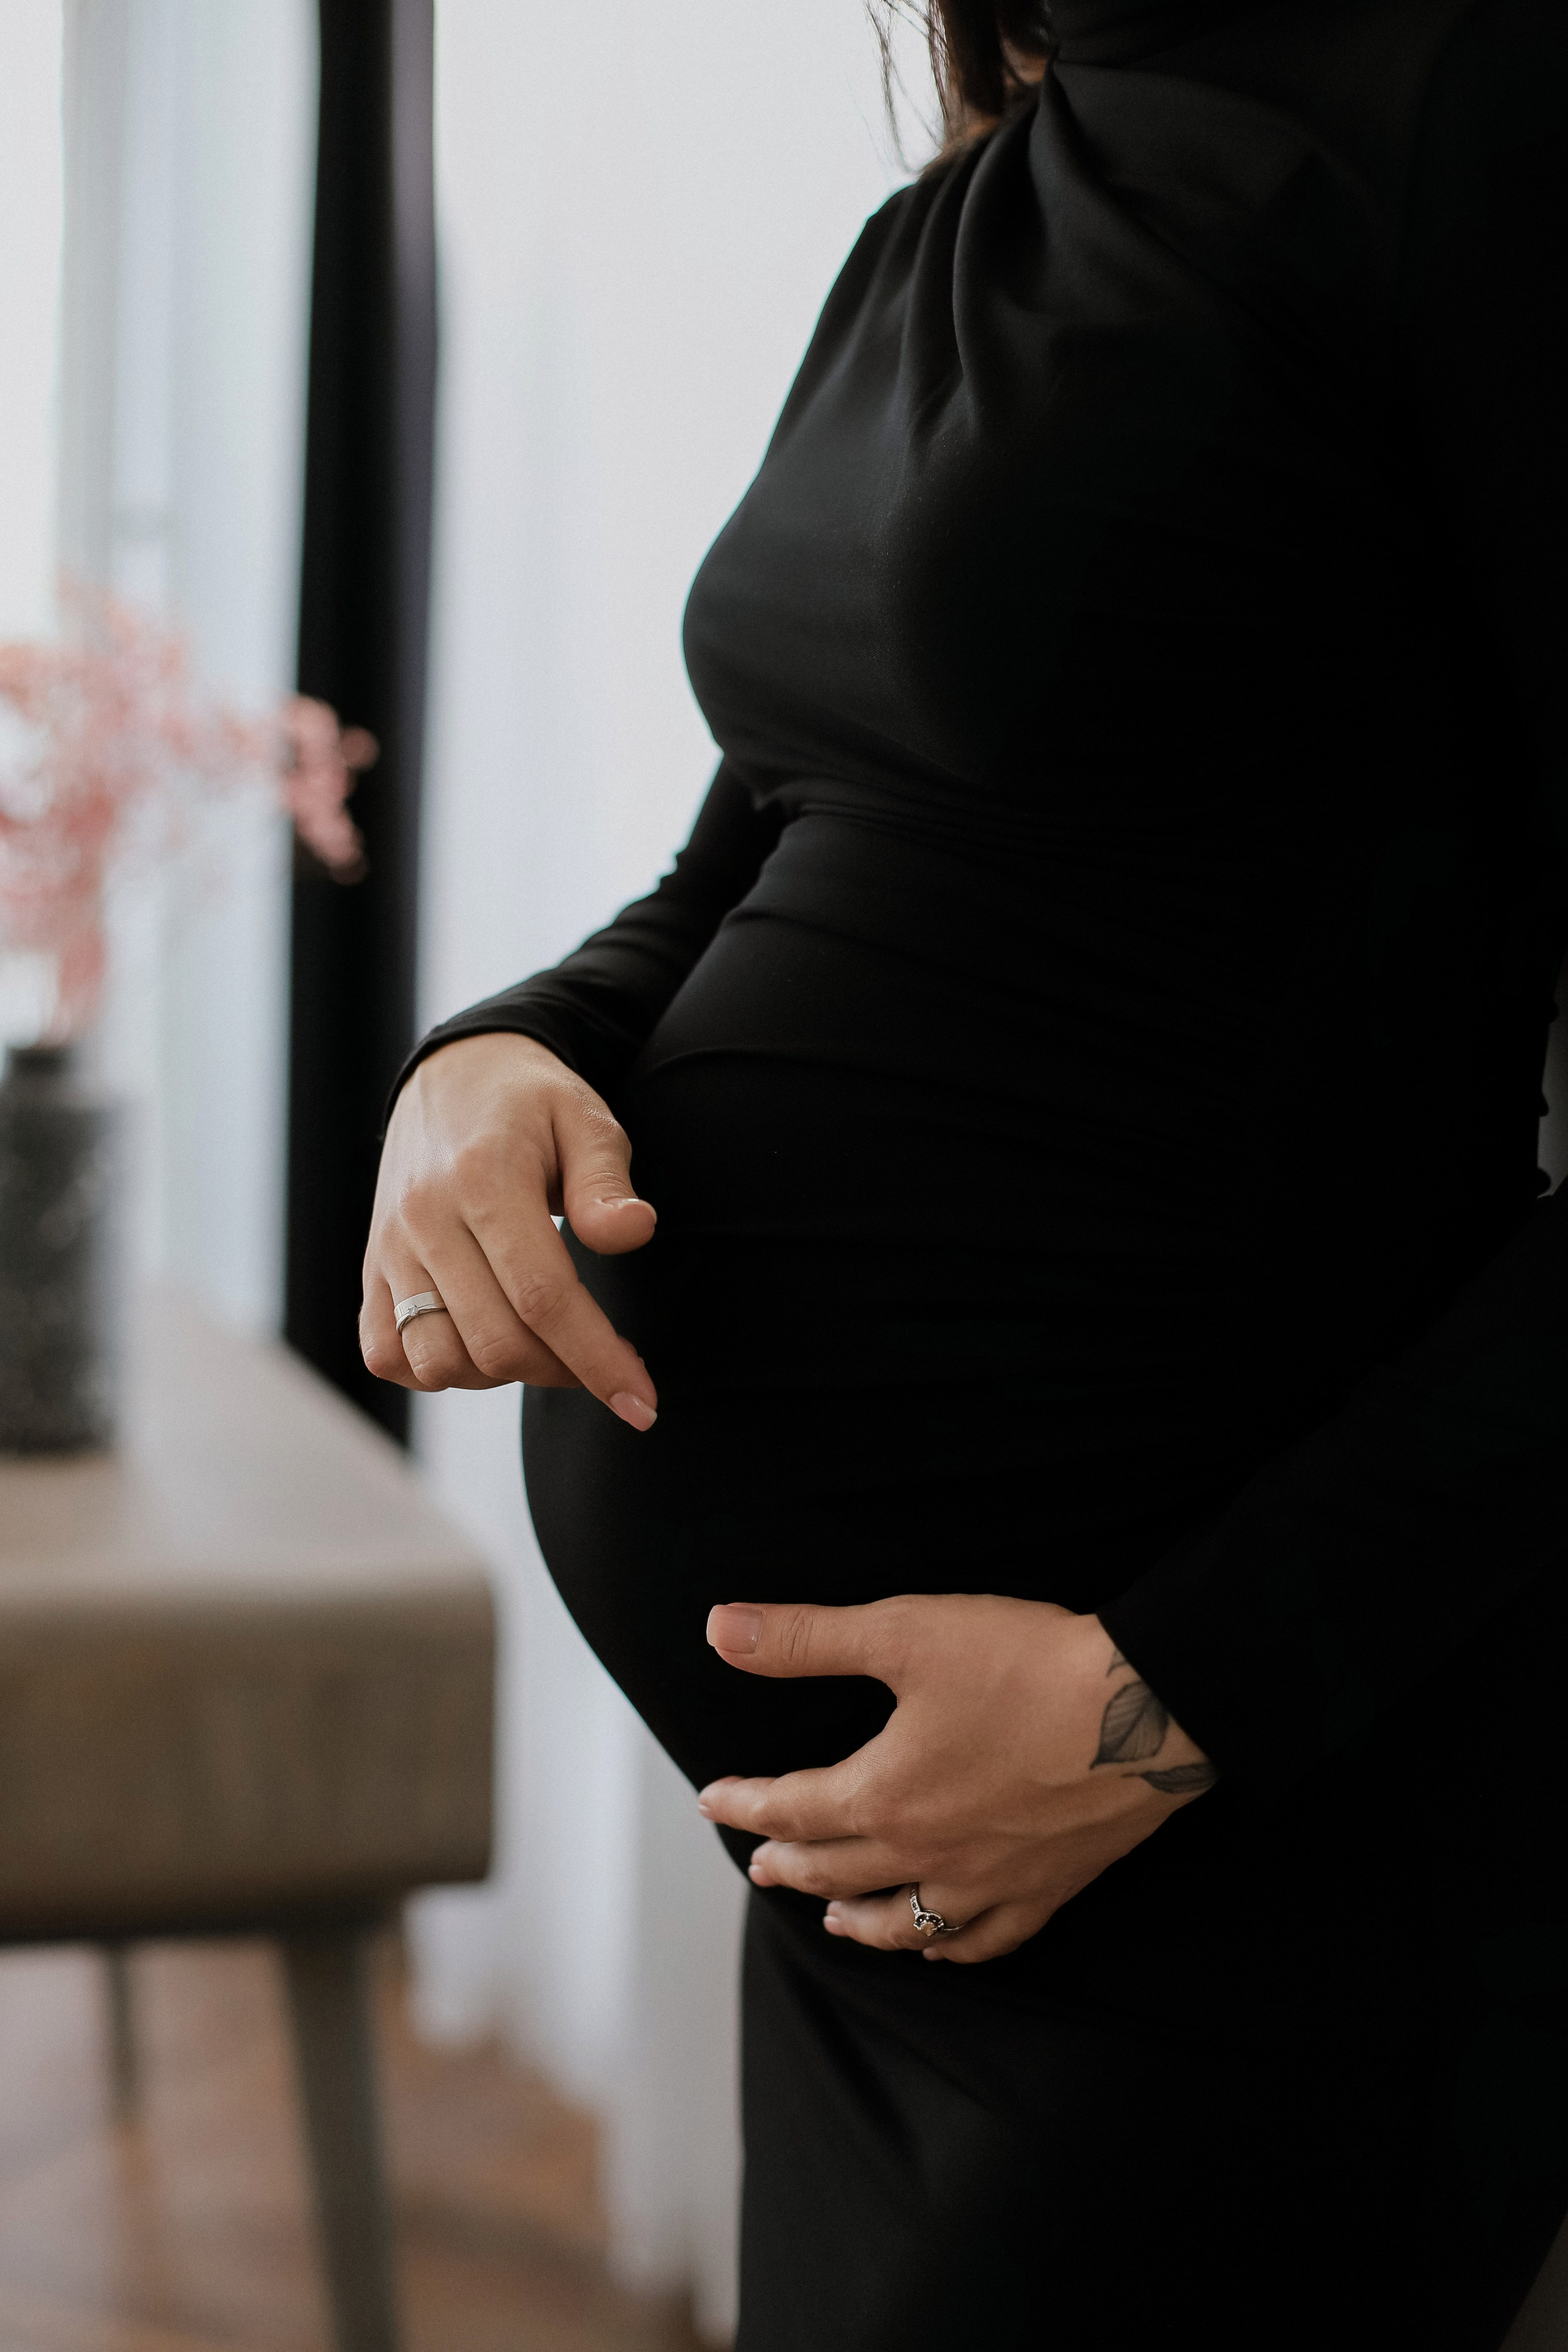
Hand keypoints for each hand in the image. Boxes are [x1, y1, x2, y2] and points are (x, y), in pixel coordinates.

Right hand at [360, 1032, 658, 1422]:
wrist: (454, 1075)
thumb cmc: (533, 1103)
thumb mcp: (586, 1118)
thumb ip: (607, 1181)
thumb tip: (634, 1232)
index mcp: (484, 1179)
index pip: (543, 1297)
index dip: (596, 1360)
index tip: (640, 1402)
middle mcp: (425, 1219)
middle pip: (494, 1341)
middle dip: (563, 1372)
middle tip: (606, 1361)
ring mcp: (390, 1248)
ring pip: (437, 1361)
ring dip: (502, 1375)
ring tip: (546, 1346)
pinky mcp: (370, 1268)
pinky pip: (387, 1354)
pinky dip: (437, 1372)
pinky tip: (483, 1346)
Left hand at [698, 1596, 1216, 1961]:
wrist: (1144, 1709)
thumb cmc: (1025, 1664)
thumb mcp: (903, 1632)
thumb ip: (805, 1637)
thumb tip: (720, 1631)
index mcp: (884, 1795)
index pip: (791, 1808)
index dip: (744, 1804)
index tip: (712, 1801)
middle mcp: (926, 1853)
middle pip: (836, 1871)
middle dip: (788, 1863)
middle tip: (760, 1863)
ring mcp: (988, 1882)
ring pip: (902, 1921)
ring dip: (854, 1919)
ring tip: (828, 1918)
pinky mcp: (1046, 1889)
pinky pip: (984, 1941)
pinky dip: (948, 1949)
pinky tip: (936, 1946)